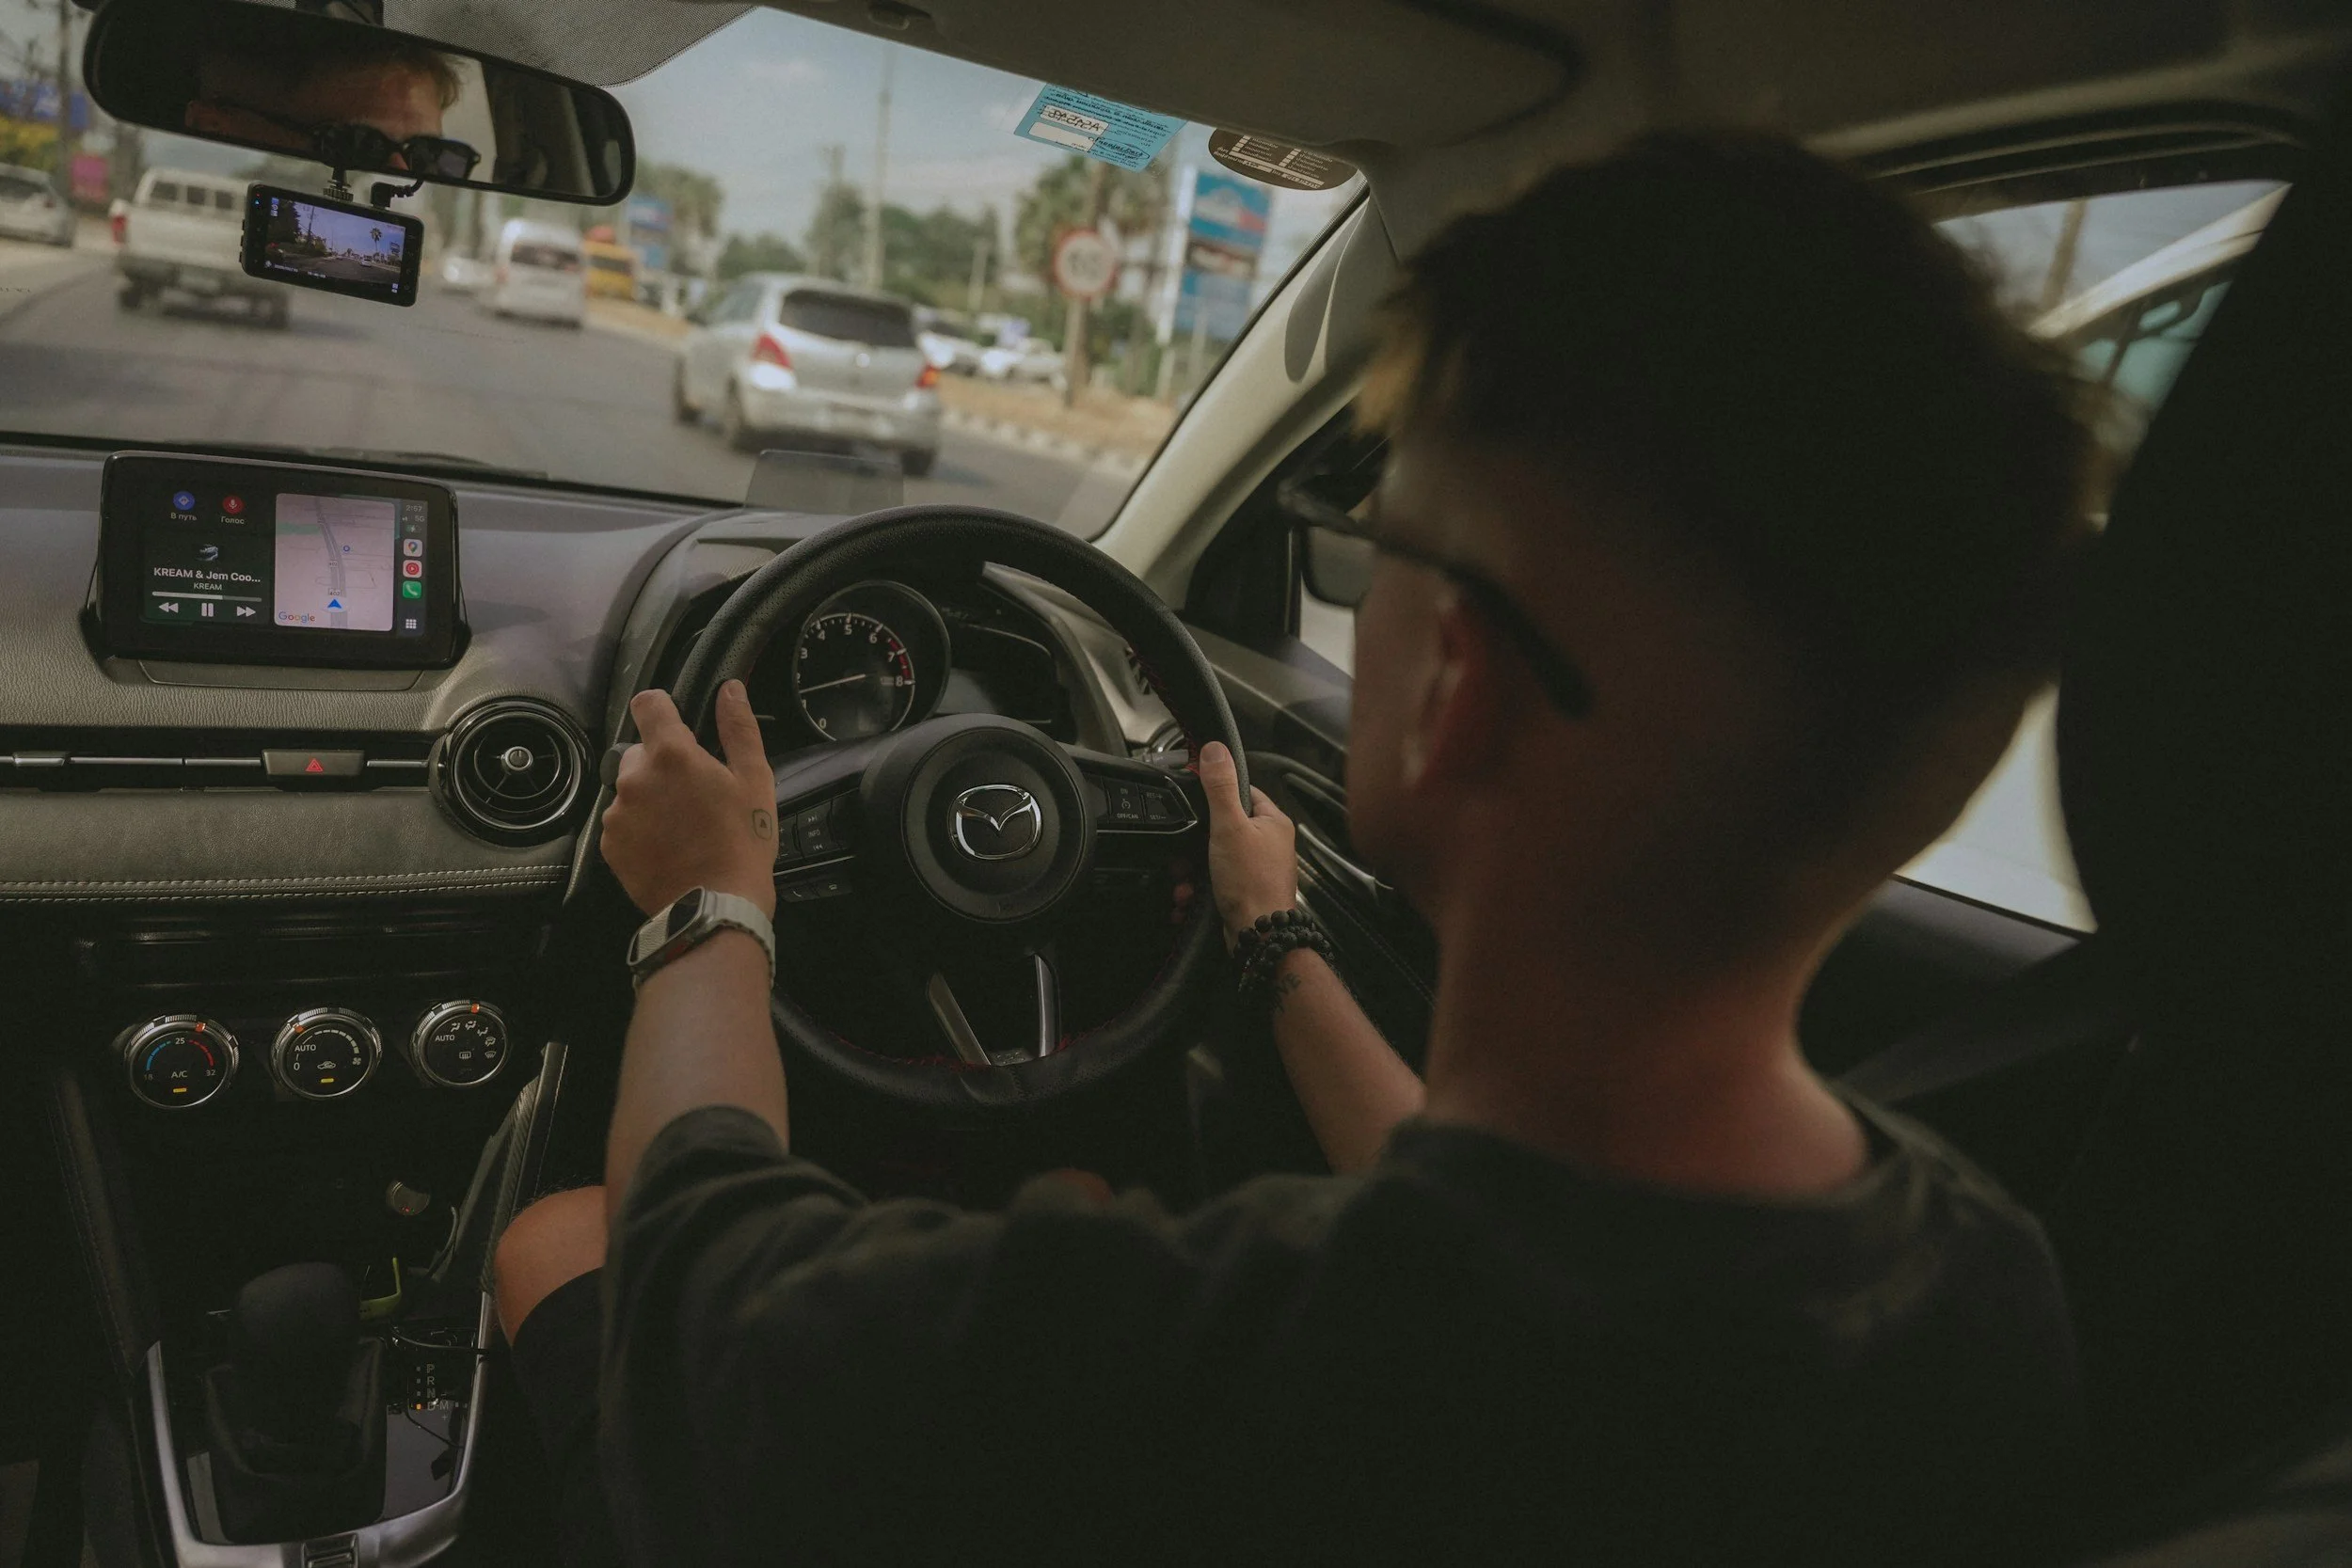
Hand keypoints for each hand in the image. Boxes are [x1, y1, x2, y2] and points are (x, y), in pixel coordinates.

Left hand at [601, 681, 777, 917]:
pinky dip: (638, 828)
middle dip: (661, 764)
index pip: (647, 704)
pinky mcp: (609, 844)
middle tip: (691, 793)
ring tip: (680, 826)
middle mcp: (634, 777)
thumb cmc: (742, 841)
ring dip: (649, 798)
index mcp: (671, 754)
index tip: (676, 724)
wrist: (715, 906)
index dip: (662, 709)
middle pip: (639, 752)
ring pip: (630, 790)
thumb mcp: (754, 780)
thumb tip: (730, 688)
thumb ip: (739, 728)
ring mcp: (617, 812)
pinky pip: (621, 822)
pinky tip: (666, 846)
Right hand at [1196, 741, 1296, 948]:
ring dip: (1191, 872)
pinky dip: (1198, 891)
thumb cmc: (1252, 884)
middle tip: (1183, 856)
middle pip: (1222, 828)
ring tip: (1185, 883)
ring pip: (1213, 859)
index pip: (1242, 792)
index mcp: (1273, 822)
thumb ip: (1220, 788)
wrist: (1259, 936)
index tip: (1194, 801)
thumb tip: (1215, 750)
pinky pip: (1214, 883)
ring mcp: (1257, 870)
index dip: (1215, 795)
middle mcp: (1269, 844)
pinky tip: (1189, 899)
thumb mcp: (1230, 827)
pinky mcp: (1244, 892)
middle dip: (1195, 845)